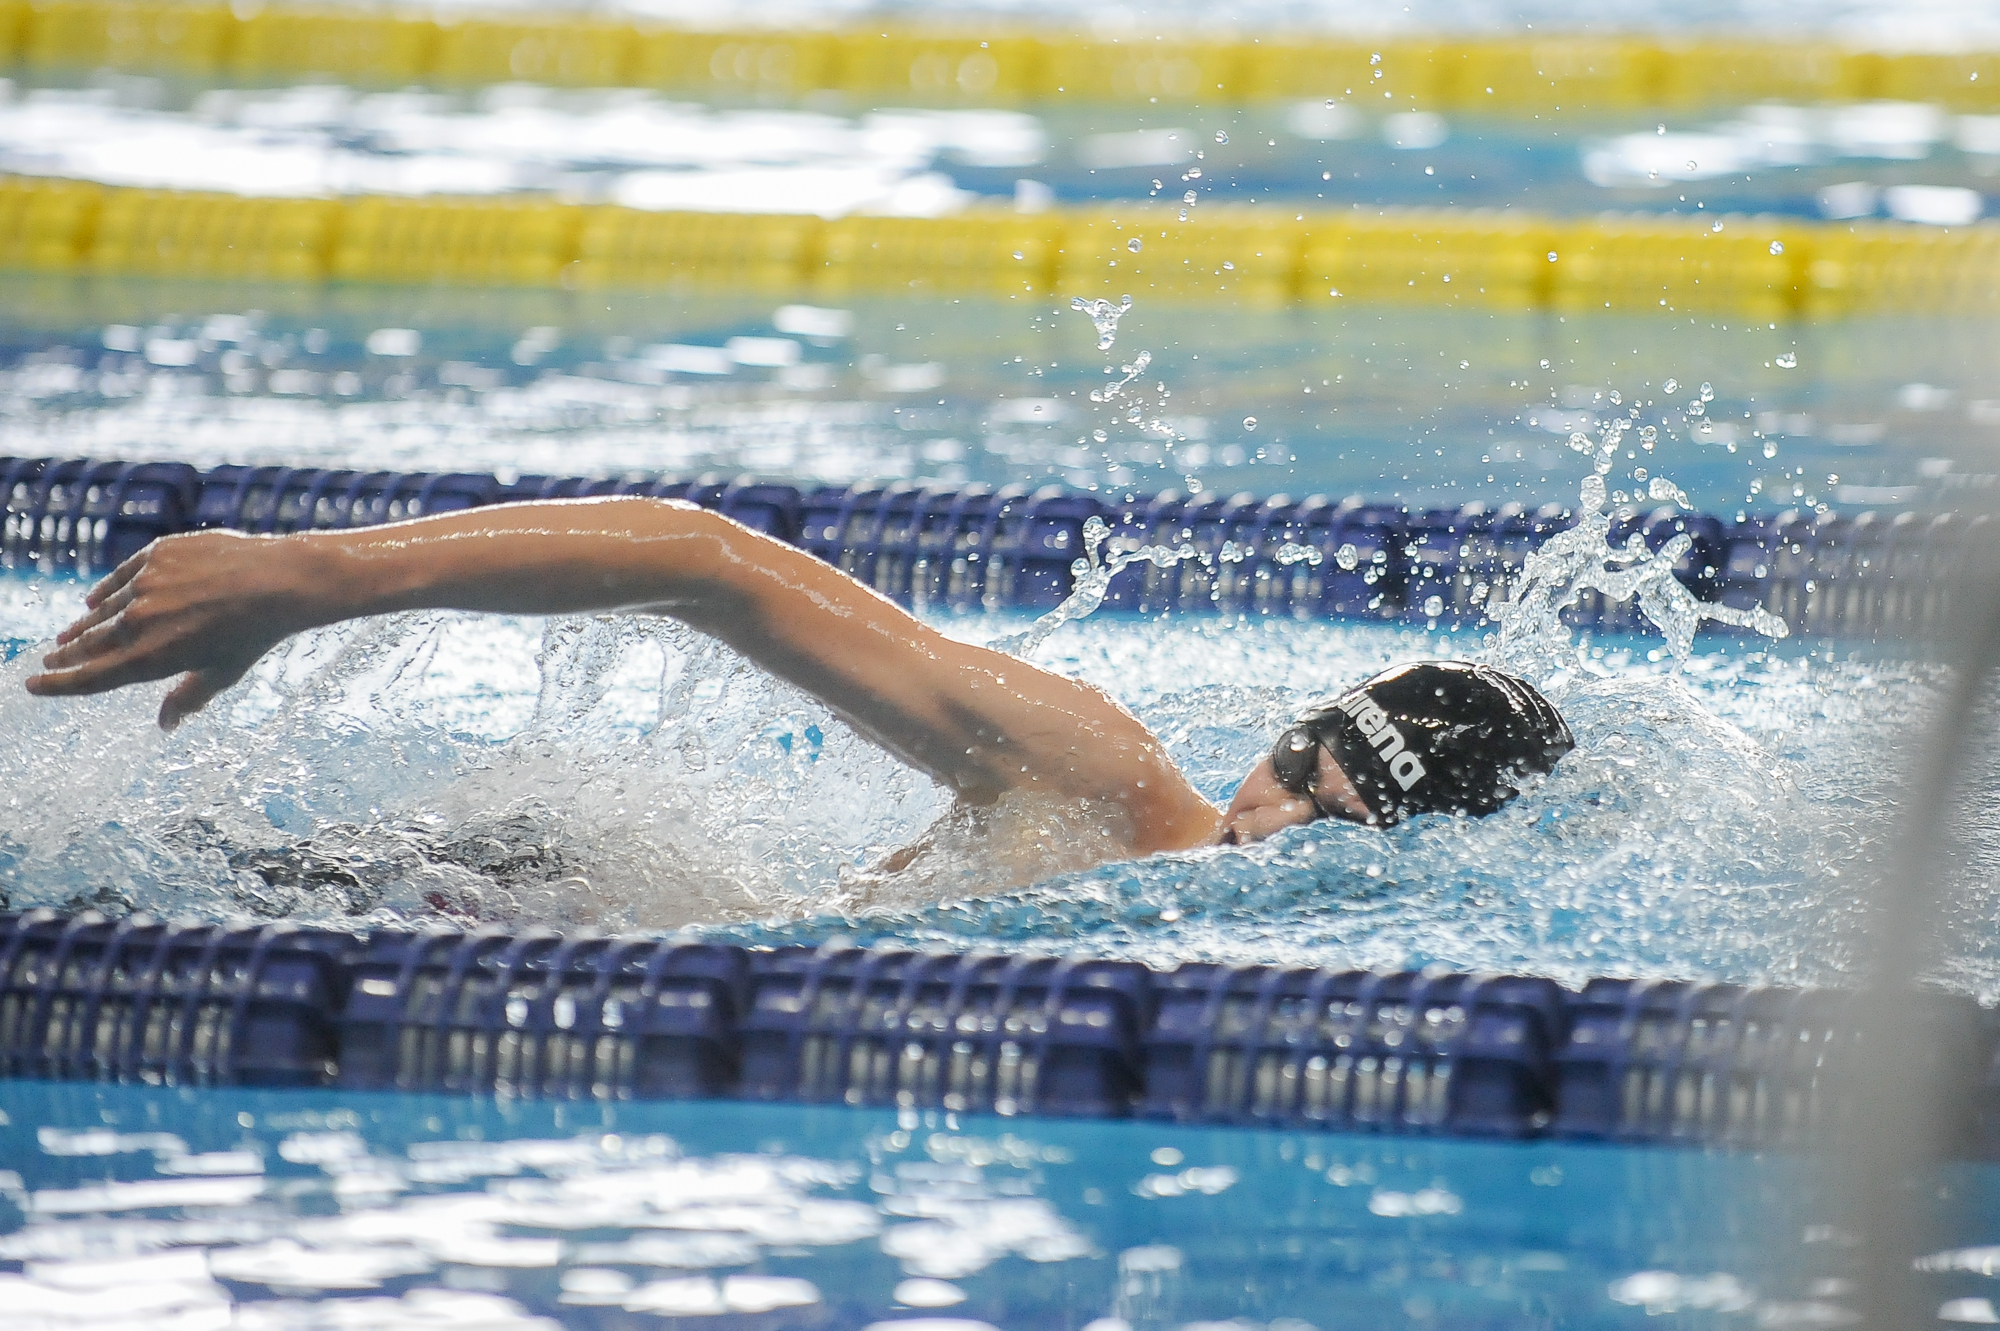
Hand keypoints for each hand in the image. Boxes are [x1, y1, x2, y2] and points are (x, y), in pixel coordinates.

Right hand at [25, 530, 318, 729]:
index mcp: (151, 657)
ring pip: (103, 609)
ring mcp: (146, 584)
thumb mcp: (222, 673)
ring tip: (69, 635)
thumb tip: (166, 726)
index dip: (59, 684)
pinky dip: (106, 592)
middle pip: (91, 643)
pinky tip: (94, 601)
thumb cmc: (255, 633)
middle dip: (67, 655)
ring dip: (84, 625)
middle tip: (49, 660)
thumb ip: (188, 698)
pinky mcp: (157, 555)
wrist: (280, 580)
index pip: (91, 677)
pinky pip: (121, 577)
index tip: (35, 685)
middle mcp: (139, 620)